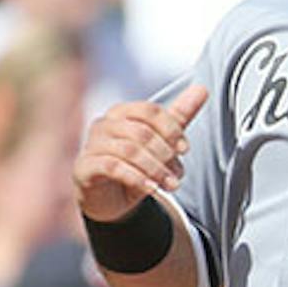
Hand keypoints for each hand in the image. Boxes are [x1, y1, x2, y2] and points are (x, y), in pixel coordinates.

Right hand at [73, 83, 205, 222]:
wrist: (110, 197)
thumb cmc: (134, 164)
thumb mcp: (160, 141)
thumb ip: (179, 116)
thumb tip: (202, 89)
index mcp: (122, 113)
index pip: (149, 111)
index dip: (171, 130)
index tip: (185, 150)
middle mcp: (104, 125)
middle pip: (141, 132)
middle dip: (166, 155)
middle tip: (178, 175)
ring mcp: (92, 145)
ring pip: (129, 150)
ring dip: (156, 170)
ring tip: (170, 185)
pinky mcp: (84, 166)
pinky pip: (112, 167)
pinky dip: (136, 178)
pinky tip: (151, 188)